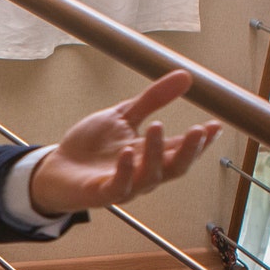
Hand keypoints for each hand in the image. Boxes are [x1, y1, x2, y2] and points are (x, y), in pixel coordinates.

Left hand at [27, 70, 221, 214]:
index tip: (215, 125)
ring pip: (150, 176)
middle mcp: (143, 173)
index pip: (182, 149)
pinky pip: (119, 185)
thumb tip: (186, 76)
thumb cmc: (91, 146)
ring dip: (156, 152)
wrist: (55, 167)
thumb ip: (153, 99)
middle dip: (190, 151)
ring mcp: (125, 185)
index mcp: (150, 154)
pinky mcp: (102, 193)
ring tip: (157, 127)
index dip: (200, 140)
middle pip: (175, 167)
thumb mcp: (123, 116)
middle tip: (198, 131)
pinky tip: (127, 152)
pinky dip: (125, 169)